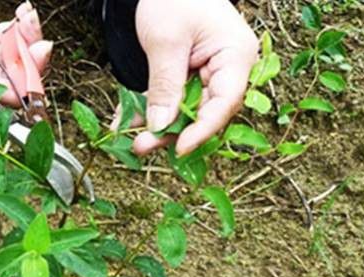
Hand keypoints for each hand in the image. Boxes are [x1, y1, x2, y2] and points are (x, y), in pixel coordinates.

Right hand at [0, 0, 51, 105]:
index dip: (7, 92)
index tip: (28, 82)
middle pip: (5, 78)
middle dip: (30, 67)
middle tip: (42, 46)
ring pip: (13, 57)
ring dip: (30, 42)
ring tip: (29, 18)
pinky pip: (9, 37)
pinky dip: (22, 27)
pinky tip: (25, 14)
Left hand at [111, 0, 257, 155]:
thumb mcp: (165, 41)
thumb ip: (165, 85)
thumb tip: (160, 126)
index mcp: (235, 56)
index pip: (224, 103)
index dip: (203, 130)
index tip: (180, 148)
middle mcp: (227, 70)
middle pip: (206, 112)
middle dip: (174, 132)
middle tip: (143, 146)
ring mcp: (208, 74)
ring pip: (187, 111)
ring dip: (160, 126)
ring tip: (135, 142)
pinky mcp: (188, 76)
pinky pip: (172, 99)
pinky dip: (151, 110)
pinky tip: (128, 121)